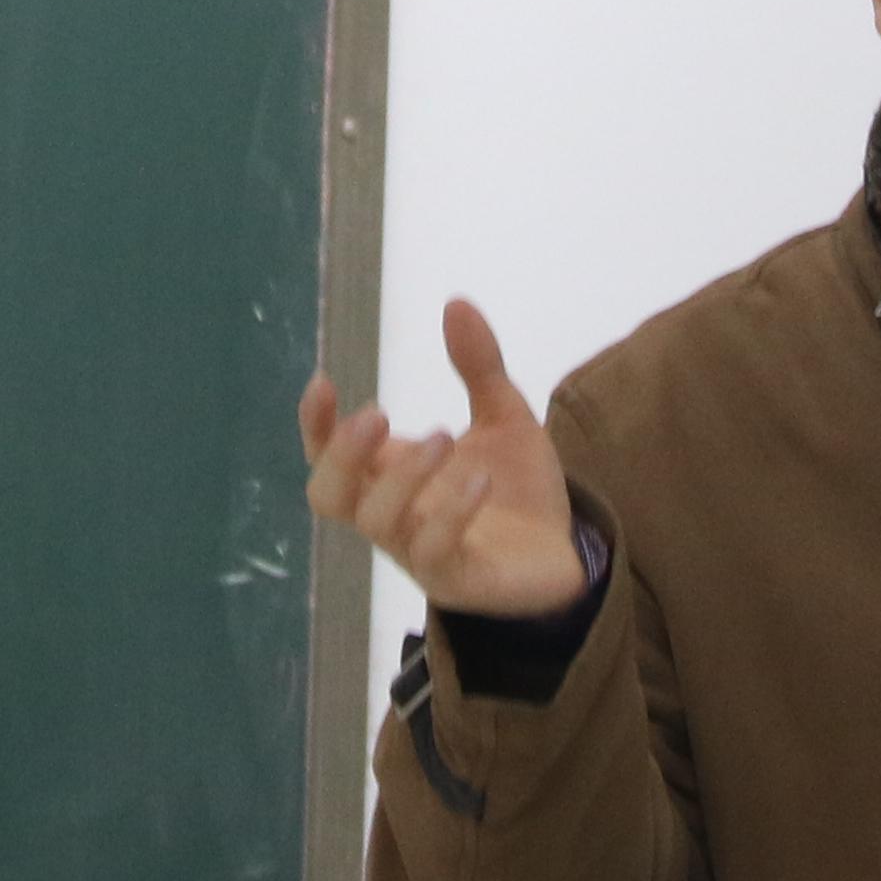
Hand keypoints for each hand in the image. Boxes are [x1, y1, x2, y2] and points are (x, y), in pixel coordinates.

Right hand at [296, 299, 590, 619]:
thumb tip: (456, 301)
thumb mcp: (503, 418)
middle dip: (340, 455)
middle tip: (376, 415)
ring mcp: (419, 551)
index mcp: (389, 475)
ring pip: (376, 523)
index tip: (323, 381)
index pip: (327, 454)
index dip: (314, 424)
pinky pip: (433, 553)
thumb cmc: (517, 491)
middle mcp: (392, 513)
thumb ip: (480, 367)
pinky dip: (451, 514)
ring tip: (444, 436)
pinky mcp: (456, 578)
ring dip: (403, 477)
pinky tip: (479, 481)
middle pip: (328, 495)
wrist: (565, 556)